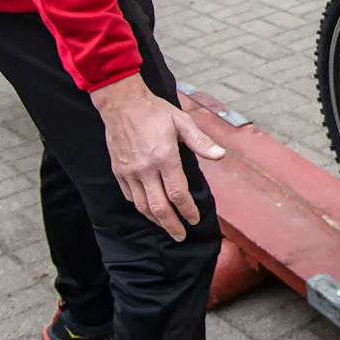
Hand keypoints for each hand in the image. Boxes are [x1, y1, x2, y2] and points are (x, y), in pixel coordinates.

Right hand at [90, 75, 225, 240]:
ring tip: (167, 228)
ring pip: (142, 206)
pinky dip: (140, 207)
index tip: (195, 220)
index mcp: (165, 157)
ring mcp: (130, 172)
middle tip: (181, 236)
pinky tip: (149, 210)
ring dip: (156, 221)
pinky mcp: (118, 171)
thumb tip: (220, 156)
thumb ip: (201, 142)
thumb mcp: (182, 122)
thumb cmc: (155, 111)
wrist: (122, 103)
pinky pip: (130, 196)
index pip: (178, 193)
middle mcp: (146, 169)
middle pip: (159, 207)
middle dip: (172, 225)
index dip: (188, 210)